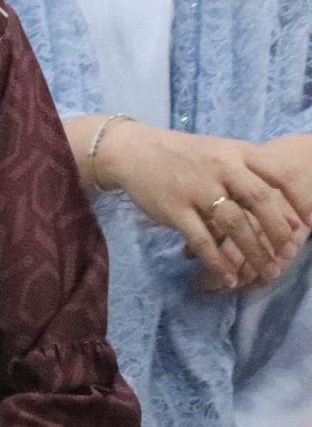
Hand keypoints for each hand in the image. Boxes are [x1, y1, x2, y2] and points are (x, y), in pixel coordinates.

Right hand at [93, 122, 304, 288]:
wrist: (132, 150)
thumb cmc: (185, 155)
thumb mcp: (222, 153)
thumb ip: (253, 178)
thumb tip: (292, 218)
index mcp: (236, 152)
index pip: (279, 173)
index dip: (301, 199)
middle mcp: (219, 167)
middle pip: (260, 200)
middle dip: (279, 232)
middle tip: (287, 255)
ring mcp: (195, 187)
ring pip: (234, 224)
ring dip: (254, 252)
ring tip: (266, 272)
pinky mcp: (173, 207)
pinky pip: (201, 240)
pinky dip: (218, 261)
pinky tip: (228, 276)